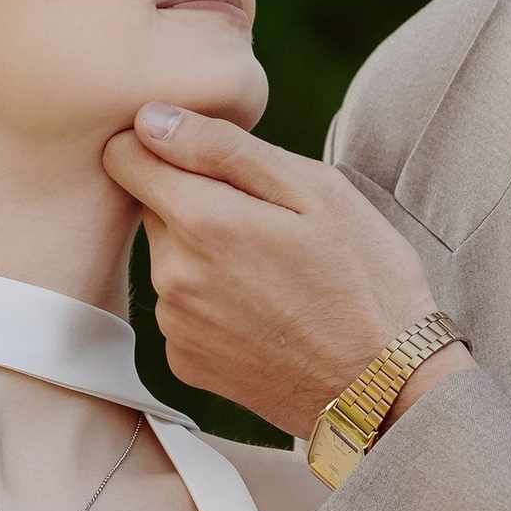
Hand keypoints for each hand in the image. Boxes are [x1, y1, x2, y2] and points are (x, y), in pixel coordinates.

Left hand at [102, 109, 445, 440]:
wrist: (385, 391)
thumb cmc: (366, 281)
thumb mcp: (317, 191)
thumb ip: (223, 148)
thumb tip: (151, 120)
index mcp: (203, 222)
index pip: (125, 157)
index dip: (160, 144)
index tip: (204, 156)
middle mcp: (172, 276)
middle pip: (154, 208)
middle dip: (198, 203)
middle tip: (271, 225)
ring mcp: (175, 326)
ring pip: (170, 258)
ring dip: (206, 253)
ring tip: (276, 274)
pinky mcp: (184, 363)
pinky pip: (183, 308)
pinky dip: (212, 302)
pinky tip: (266, 313)